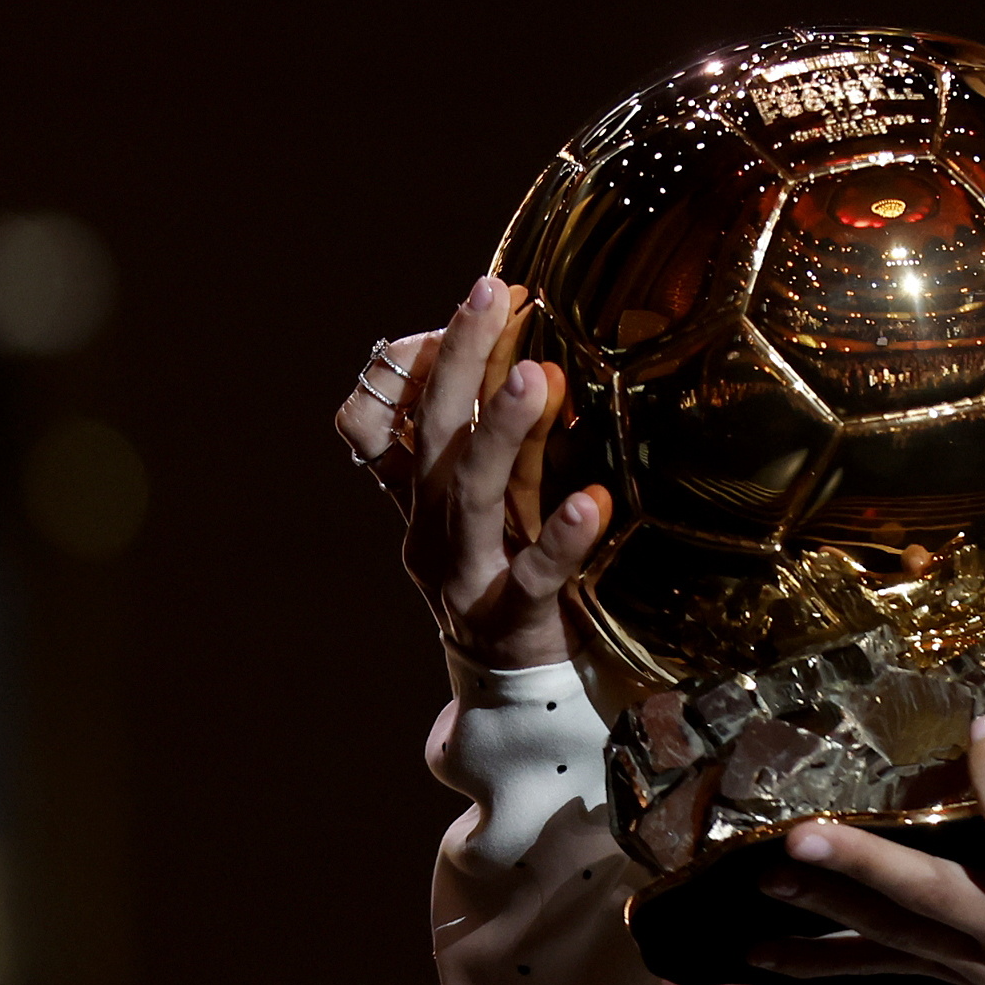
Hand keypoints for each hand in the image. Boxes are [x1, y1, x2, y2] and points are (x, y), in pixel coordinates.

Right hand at [332, 275, 610, 667]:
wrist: (513, 692)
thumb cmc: (506, 575)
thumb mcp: (486, 506)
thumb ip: (484, 442)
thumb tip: (510, 352)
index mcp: (422, 496)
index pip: (389, 415)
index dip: (421, 358)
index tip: (484, 292)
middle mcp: (432, 528)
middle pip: (435, 433)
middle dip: (462, 358)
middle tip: (495, 294)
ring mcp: (466, 574)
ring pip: (472, 494)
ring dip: (503, 432)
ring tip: (538, 376)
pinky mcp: (511, 619)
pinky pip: (534, 575)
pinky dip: (562, 538)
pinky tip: (595, 502)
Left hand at [747, 716, 984, 984]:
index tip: (981, 723)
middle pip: (934, 897)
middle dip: (864, 865)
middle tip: (798, 835)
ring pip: (896, 937)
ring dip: (827, 907)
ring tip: (762, 878)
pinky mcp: (967, 979)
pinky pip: (887, 973)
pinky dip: (825, 962)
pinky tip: (768, 950)